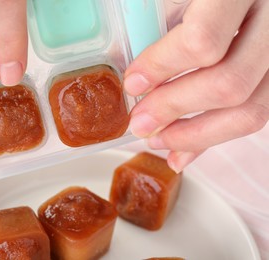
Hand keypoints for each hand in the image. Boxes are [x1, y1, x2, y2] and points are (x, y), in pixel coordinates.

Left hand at [124, 0, 268, 171]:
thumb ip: (160, 25)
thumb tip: (134, 78)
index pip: (202, 41)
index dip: (161, 67)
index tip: (133, 83)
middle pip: (228, 84)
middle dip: (173, 109)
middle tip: (140, 122)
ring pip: (249, 111)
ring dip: (195, 136)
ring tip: (158, 140)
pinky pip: (253, 115)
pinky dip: (211, 138)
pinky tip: (182, 148)